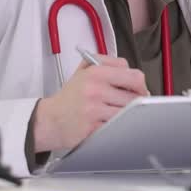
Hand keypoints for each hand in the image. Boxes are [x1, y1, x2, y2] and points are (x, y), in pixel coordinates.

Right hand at [33, 54, 148, 152]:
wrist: (49, 120)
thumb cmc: (70, 97)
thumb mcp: (84, 70)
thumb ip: (109, 63)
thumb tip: (132, 71)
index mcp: (95, 73)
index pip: (134, 76)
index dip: (141, 85)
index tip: (140, 90)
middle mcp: (94, 89)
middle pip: (134, 97)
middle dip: (136, 102)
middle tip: (130, 104)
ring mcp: (93, 109)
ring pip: (127, 113)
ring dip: (126, 115)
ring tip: (116, 113)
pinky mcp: (92, 128)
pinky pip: (116, 127)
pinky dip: (117, 127)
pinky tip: (108, 123)